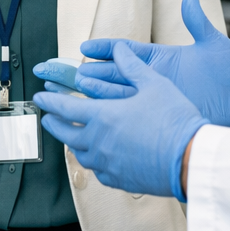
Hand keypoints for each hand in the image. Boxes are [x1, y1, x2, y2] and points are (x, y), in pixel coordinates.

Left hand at [34, 43, 205, 198]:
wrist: (191, 160)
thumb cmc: (174, 119)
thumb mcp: (154, 84)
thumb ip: (133, 66)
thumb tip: (119, 49)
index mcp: (102, 116)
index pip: (66, 108)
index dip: (50, 102)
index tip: (39, 98)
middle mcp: (99, 143)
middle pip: (66, 134)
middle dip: (54, 124)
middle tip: (48, 118)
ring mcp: (108, 165)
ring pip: (80, 155)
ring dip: (72, 143)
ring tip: (71, 137)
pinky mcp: (121, 181)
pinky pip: (99, 172)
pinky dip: (93, 162)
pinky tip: (99, 159)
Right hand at [78, 0, 229, 130]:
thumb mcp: (215, 45)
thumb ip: (198, 23)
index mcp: (162, 58)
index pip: (125, 51)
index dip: (104, 49)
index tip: (85, 48)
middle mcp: (154, 78)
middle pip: (113, 73)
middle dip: (89, 71)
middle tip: (66, 71)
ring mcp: (156, 98)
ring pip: (117, 94)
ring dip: (95, 91)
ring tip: (73, 89)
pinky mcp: (162, 115)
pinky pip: (131, 114)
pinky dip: (112, 113)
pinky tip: (95, 114)